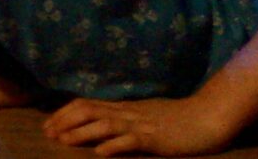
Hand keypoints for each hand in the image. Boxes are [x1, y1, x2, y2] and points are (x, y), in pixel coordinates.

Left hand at [42, 93, 242, 154]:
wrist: (209, 116)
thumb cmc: (179, 117)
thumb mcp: (146, 114)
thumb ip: (126, 117)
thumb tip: (103, 122)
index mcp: (125, 108)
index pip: (87, 104)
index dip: (65, 113)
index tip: (49, 125)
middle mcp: (128, 113)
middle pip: (89, 110)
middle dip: (65, 121)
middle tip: (48, 133)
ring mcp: (142, 125)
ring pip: (105, 124)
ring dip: (82, 133)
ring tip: (64, 140)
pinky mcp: (156, 139)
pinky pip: (132, 141)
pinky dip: (115, 145)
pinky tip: (101, 152)